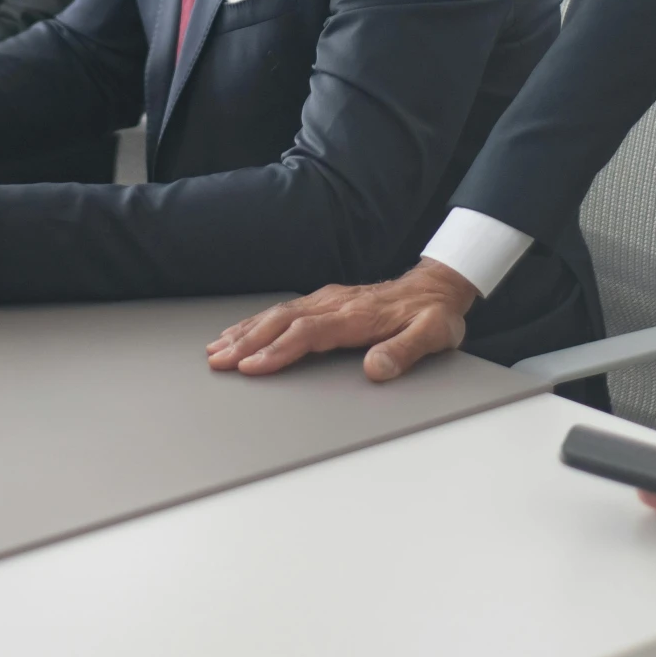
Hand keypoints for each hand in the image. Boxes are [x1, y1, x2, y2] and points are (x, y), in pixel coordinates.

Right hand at [206, 258, 478, 381]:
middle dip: (248, 342)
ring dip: (246, 332)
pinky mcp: (326, 301)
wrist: (438, 287)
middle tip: (218, 361)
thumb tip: (376, 369)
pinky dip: (258, 322)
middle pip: (284, 321)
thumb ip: (405, 351)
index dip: (278, 350)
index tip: (252, 366)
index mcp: (357, 315)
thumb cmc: (434, 315)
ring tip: (217, 349)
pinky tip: (241, 332)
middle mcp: (337, 304)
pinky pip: (285, 310)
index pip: (309, 332)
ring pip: (279, 314)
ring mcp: (329, 300)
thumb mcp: (433, 335)